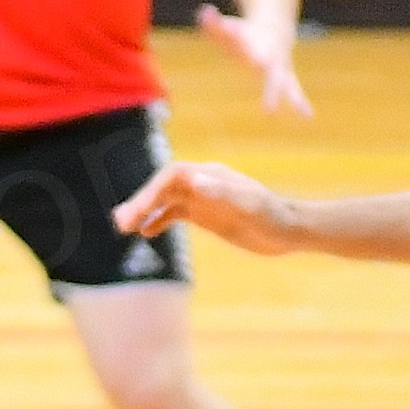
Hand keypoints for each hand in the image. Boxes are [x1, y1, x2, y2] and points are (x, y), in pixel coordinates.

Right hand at [114, 159, 302, 252]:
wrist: (290, 230)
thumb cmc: (272, 216)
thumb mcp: (248, 205)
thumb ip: (221, 192)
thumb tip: (191, 180)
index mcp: (210, 175)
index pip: (172, 177)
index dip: (151, 191)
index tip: (137, 210)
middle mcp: (202, 183)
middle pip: (163, 188)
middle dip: (140, 202)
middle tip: (119, 222)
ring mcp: (202, 198)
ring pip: (165, 200)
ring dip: (144, 210)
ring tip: (123, 228)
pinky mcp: (206, 214)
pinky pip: (175, 214)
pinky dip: (159, 221)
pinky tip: (145, 233)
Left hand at [197, 1, 313, 116]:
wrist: (273, 33)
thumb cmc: (243, 34)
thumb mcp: (227, 27)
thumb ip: (214, 22)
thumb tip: (206, 12)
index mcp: (257, 48)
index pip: (256, 54)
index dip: (257, 56)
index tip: (259, 62)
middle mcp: (273, 61)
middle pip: (273, 78)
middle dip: (272, 91)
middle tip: (268, 109)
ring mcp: (282, 71)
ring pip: (290, 86)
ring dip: (294, 99)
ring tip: (305, 116)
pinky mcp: (287, 80)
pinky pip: (295, 92)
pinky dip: (302, 103)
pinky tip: (308, 117)